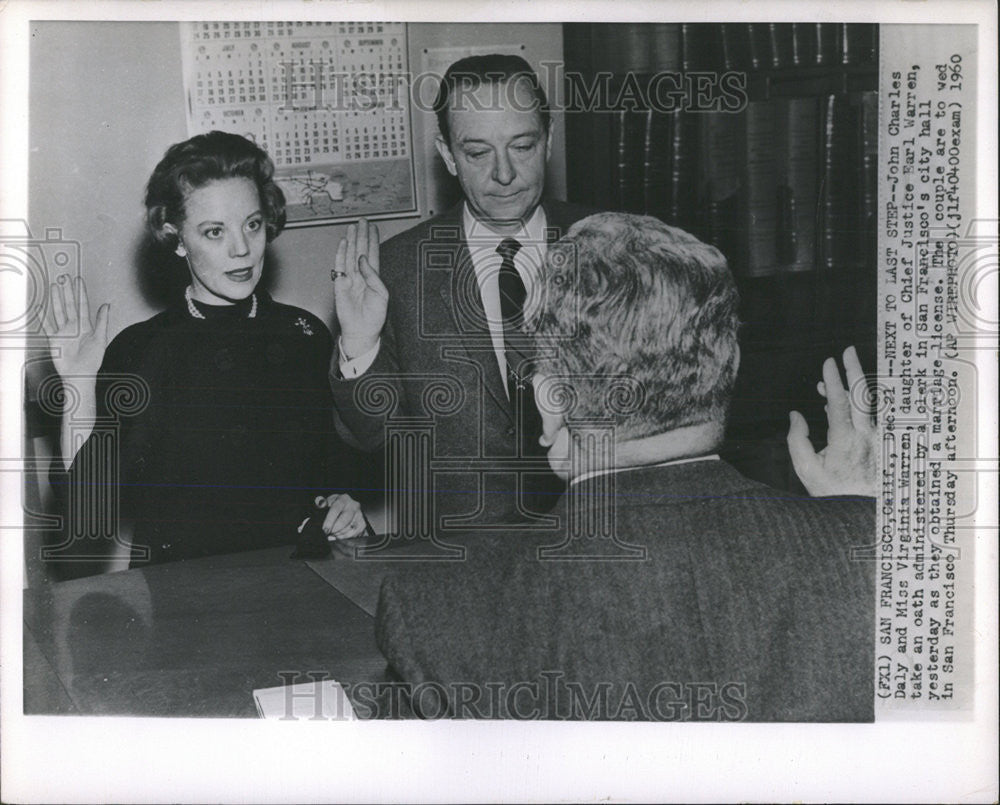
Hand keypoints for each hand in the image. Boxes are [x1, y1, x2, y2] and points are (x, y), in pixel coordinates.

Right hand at [42, 274, 109, 378]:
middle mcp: (74, 327)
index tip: (78, 280)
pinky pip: (47, 325)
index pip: (82, 305)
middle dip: (68, 291)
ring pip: (58, 311)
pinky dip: (43, 316)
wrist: (79, 375)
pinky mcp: (54, 339)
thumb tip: (107, 305)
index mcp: (86, 326)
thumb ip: (102, 321)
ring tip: (55, 286)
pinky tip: (40, 306)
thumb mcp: (100, 339)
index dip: (80, 293)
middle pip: (69, 305)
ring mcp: (63, 332)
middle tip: (65, 277)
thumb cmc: (92, 360)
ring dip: (56, 299)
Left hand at [314, 494, 365, 540]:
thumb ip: (321, 503)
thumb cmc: (335, 507)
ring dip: (338, 534)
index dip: (329, 521)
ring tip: (332, 534)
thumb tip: (320, 502)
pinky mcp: (363, 524)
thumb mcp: (327, 503)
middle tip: (327, 533)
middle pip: (343, 521)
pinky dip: (344, 537)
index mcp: (344, 499)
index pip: (336, 509)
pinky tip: (339, 536)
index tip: (324, 529)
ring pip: (348, 529)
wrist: (346, 509)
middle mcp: (354, 505)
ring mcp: (360, 515)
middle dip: (334, 530)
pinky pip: (353, 534)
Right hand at [332, 218, 387, 358]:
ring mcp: (350, 279)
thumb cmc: (374, 316)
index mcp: (373, 278)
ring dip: (352, 240)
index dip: (373, 240)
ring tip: (353, 227)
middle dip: (362, 235)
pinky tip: (344, 243)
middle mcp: (361, 276)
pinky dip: (341, 254)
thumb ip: (373, 275)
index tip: (373, 227)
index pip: (373, 254)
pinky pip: (340, 266)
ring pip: (351, 255)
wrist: (362, 331)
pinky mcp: (340, 284)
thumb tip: (363, 258)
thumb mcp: (382, 295)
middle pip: (361, 250)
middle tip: (362, 221)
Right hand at [788, 346, 876, 496]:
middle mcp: (865, 436)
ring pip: (865, 406)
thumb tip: (795, 416)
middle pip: (862, 396)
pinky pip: (866, 417)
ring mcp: (875, 439)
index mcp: (846, 440)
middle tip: (847, 351)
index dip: (834, 380)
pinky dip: (852, 407)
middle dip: (853, 370)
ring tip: (826, 384)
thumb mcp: (806, 470)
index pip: (841, 402)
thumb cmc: (831, 493)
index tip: (828, 362)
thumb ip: (797, 440)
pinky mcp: (879, 443)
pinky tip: (836, 406)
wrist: (861, 513)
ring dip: (848, 390)